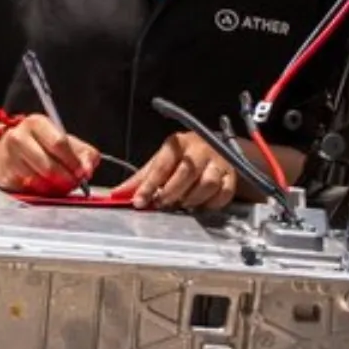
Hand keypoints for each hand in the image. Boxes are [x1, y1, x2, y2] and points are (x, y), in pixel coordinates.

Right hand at [0, 115, 98, 194]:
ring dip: (55, 187)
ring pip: (40, 182)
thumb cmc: (39, 144)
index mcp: (36, 123)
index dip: (73, 161)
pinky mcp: (5, 177)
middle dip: (66, 178)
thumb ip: (83, 153)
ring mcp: (9, 158)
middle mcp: (19, 137)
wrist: (4, 150)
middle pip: (49, 166)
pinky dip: (42, 192)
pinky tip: (44, 185)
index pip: (58, 143)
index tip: (82, 172)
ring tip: (59, 183)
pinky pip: (30, 191)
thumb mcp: (63, 139)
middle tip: (74, 182)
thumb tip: (87, 170)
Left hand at [126, 130, 242, 212]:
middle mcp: (200, 149)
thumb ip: (140, 179)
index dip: (149, 185)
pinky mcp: (231, 176)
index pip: (162, 164)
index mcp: (178, 143)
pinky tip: (200, 205)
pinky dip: (210, 203)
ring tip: (182, 203)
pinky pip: (223, 193)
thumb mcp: (160, 162)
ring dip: (192, 199)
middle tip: (162, 204)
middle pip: (186, 172)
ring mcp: (218, 162)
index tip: (139, 201)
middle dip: (171, 192)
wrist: (216, 150)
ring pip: (207, 183)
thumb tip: (117, 194)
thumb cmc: (182, 158)